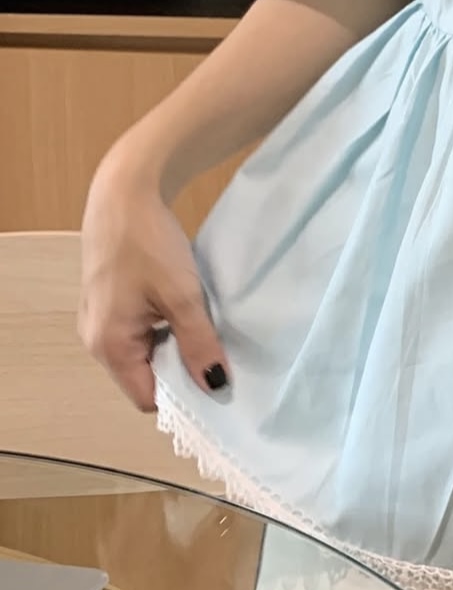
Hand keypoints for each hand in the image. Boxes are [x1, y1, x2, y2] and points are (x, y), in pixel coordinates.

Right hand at [79, 152, 229, 410]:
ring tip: (207, 331)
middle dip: (181, 370)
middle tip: (219, 355)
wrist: (126, 192)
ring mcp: (99, 319)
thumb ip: (199, 345)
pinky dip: (163, 328)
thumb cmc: (149, 243)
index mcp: (109, 345)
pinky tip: (187, 311)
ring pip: (143, 352)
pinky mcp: (108, 301)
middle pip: (144, 376)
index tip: (219, 383)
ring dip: (174, 346)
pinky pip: (138, 331)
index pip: (148, 397)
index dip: (183, 395)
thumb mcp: (183, 296)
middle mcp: (96, 340)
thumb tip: (216, 386)